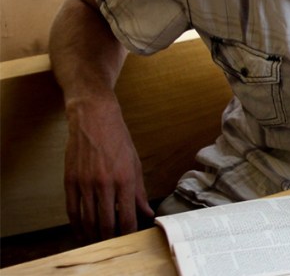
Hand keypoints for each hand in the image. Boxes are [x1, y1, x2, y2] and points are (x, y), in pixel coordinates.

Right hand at [64, 96, 152, 240]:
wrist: (94, 119)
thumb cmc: (118, 140)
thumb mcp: (135, 164)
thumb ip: (139, 191)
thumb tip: (147, 212)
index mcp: (124, 179)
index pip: (127, 216)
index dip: (128, 232)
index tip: (130, 238)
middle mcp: (104, 183)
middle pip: (106, 222)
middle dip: (110, 237)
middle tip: (113, 243)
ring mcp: (85, 183)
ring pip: (87, 219)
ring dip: (92, 234)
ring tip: (98, 240)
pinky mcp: (70, 180)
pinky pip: (72, 209)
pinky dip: (76, 223)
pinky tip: (81, 229)